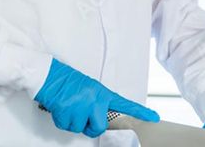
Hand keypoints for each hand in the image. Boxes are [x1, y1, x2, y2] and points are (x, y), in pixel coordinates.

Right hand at [34, 59, 158, 137]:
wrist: (50, 76)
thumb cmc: (68, 82)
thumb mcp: (88, 89)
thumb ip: (97, 103)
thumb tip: (98, 119)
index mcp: (101, 93)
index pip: (124, 104)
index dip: (140, 112)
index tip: (155, 117)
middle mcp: (94, 99)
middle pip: (99, 127)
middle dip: (89, 127)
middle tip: (82, 116)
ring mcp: (81, 105)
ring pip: (80, 128)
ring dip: (72, 121)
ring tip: (69, 106)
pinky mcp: (68, 111)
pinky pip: (67, 126)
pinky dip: (62, 120)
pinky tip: (61, 107)